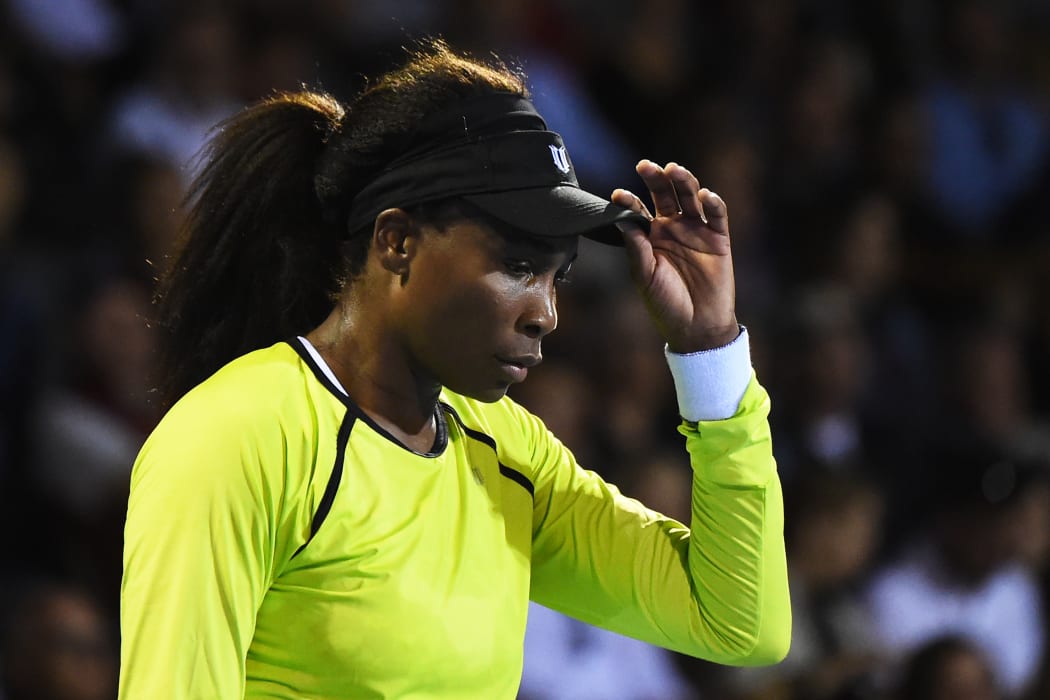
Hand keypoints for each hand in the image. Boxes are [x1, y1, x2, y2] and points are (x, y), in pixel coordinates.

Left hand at [612, 160, 737, 352]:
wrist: (696, 327)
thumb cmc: (665, 303)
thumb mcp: (645, 277)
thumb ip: (636, 249)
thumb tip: (621, 220)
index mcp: (650, 237)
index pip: (638, 211)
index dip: (629, 201)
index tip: (618, 195)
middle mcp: (672, 228)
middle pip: (665, 195)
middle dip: (656, 179)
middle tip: (646, 166)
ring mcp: (696, 231)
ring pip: (690, 198)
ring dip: (684, 182)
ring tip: (675, 170)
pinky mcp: (719, 239)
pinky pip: (717, 216)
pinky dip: (713, 203)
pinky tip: (705, 196)